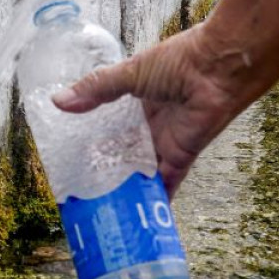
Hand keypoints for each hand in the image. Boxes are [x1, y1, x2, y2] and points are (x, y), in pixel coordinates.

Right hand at [51, 21, 262, 195]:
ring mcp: (165, 144)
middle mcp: (151, 126)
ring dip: (126, 188)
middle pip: (125, 153)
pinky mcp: (180, 158)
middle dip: (107, 169)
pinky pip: (165, 185)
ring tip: (101, 208)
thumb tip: (58, 101)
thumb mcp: (130, 73)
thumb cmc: (179, 62)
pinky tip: (136, 217)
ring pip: (141, 172)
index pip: (111, 126)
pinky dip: (154, 201)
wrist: (219, 68)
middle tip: (81, 188)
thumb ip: (96, 89)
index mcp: (138, 102)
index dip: (94, 140)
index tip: (72, 156)